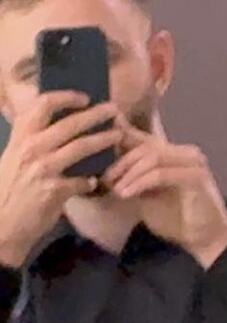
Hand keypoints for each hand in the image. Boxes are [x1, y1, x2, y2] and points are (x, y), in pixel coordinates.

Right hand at [0, 93, 121, 267]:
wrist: (0, 225)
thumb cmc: (9, 189)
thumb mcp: (14, 159)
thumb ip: (34, 143)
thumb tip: (61, 126)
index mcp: (21, 138)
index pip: (42, 105)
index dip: (66, 97)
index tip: (84, 97)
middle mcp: (31, 149)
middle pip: (70, 124)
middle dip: (96, 114)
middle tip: (114, 110)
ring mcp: (43, 169)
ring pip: (82, 147)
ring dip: (104, 140)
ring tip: (119, 135)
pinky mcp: (54, 190)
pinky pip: (83, 180)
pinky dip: (91, 181)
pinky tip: (95, 181)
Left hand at [104, 124, 226, 268]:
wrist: (203, 237)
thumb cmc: (175, 217)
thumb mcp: (145, 193)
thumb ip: (132, 175)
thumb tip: (103, 163)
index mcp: (174, 153)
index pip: (143, 137)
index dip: (119, 137)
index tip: (96, 147)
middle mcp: (186, 152)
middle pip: (145, 146)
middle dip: (120, 162)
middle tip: (106, 180)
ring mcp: (193, 163)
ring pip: (152, 156)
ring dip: (129, 173)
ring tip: (115, 189)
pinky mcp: (195, 177)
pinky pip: (160, 174)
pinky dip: (140, 182)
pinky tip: (126, 194)